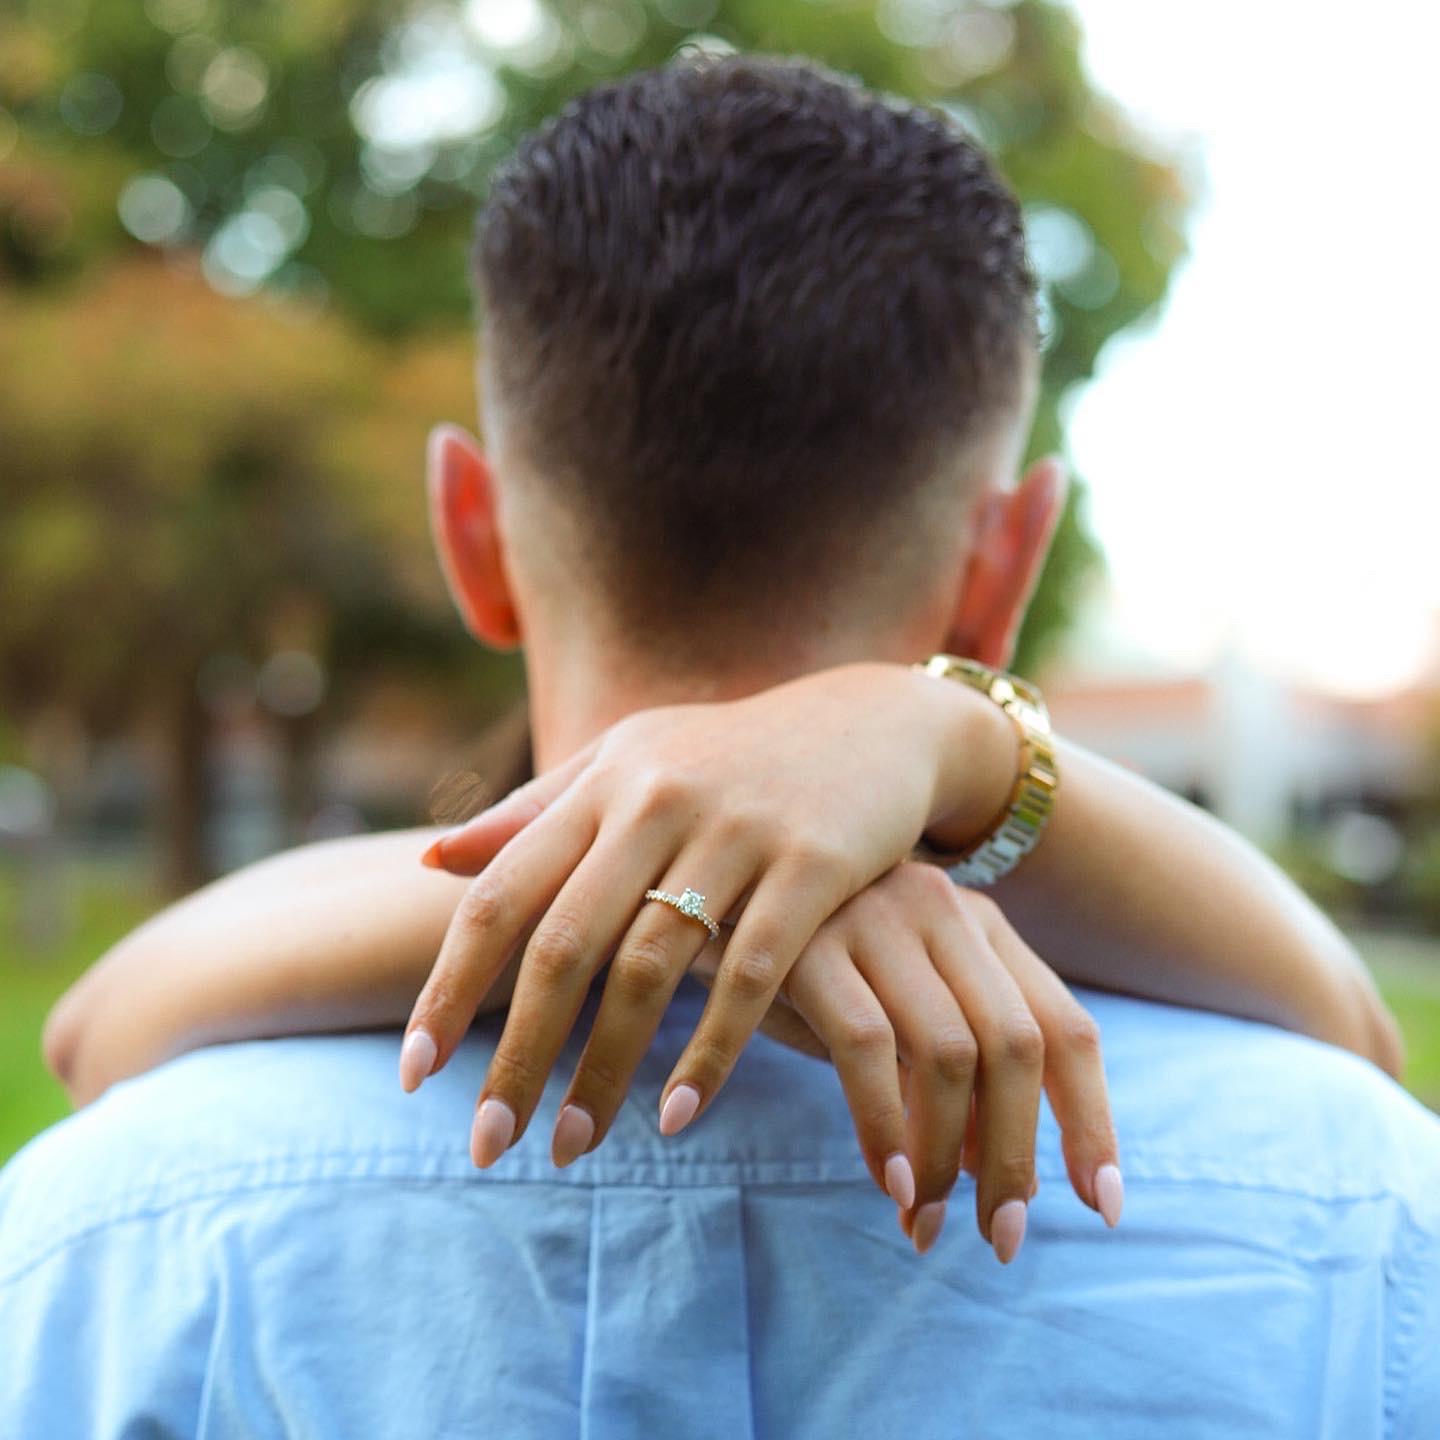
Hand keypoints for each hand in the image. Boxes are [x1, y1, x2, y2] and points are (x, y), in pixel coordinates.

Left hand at [398, 670, 1013, 1172]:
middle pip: (564, 946)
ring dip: (604, 1071)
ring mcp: (737, 832)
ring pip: (650, 970)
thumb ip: (534, 811)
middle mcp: (657, 801)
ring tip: (571, 1148)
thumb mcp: (628, 761)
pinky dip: (710, 1050)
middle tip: (487, 1145)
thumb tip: (431, 862)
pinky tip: (676, 1116)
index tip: (412, 1074)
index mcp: (602, 784)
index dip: (448, 985)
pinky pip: (750, 974)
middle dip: (518, 1055)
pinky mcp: (814, 864)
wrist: (871, 722)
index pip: (503, 894)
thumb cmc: (728, 756)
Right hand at [684, 862, 1119, 1257]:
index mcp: (979, 923)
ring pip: (950, 1053)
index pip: (1066, 1027)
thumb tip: (996, 1177)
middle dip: (1017, 1157)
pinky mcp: (808, 940)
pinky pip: (866, 1047)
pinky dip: (881, 1125)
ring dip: (944, 1156)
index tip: (1100, 1207)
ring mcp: (876, 916)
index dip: (1091, 1122)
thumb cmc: (805, 964)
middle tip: (999, 1239)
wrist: (699, 888)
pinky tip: (880, 1180)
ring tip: (922, 1224)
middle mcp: (941, 908)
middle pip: (1018, 1046)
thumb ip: (947, 1069)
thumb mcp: (892, 1005)